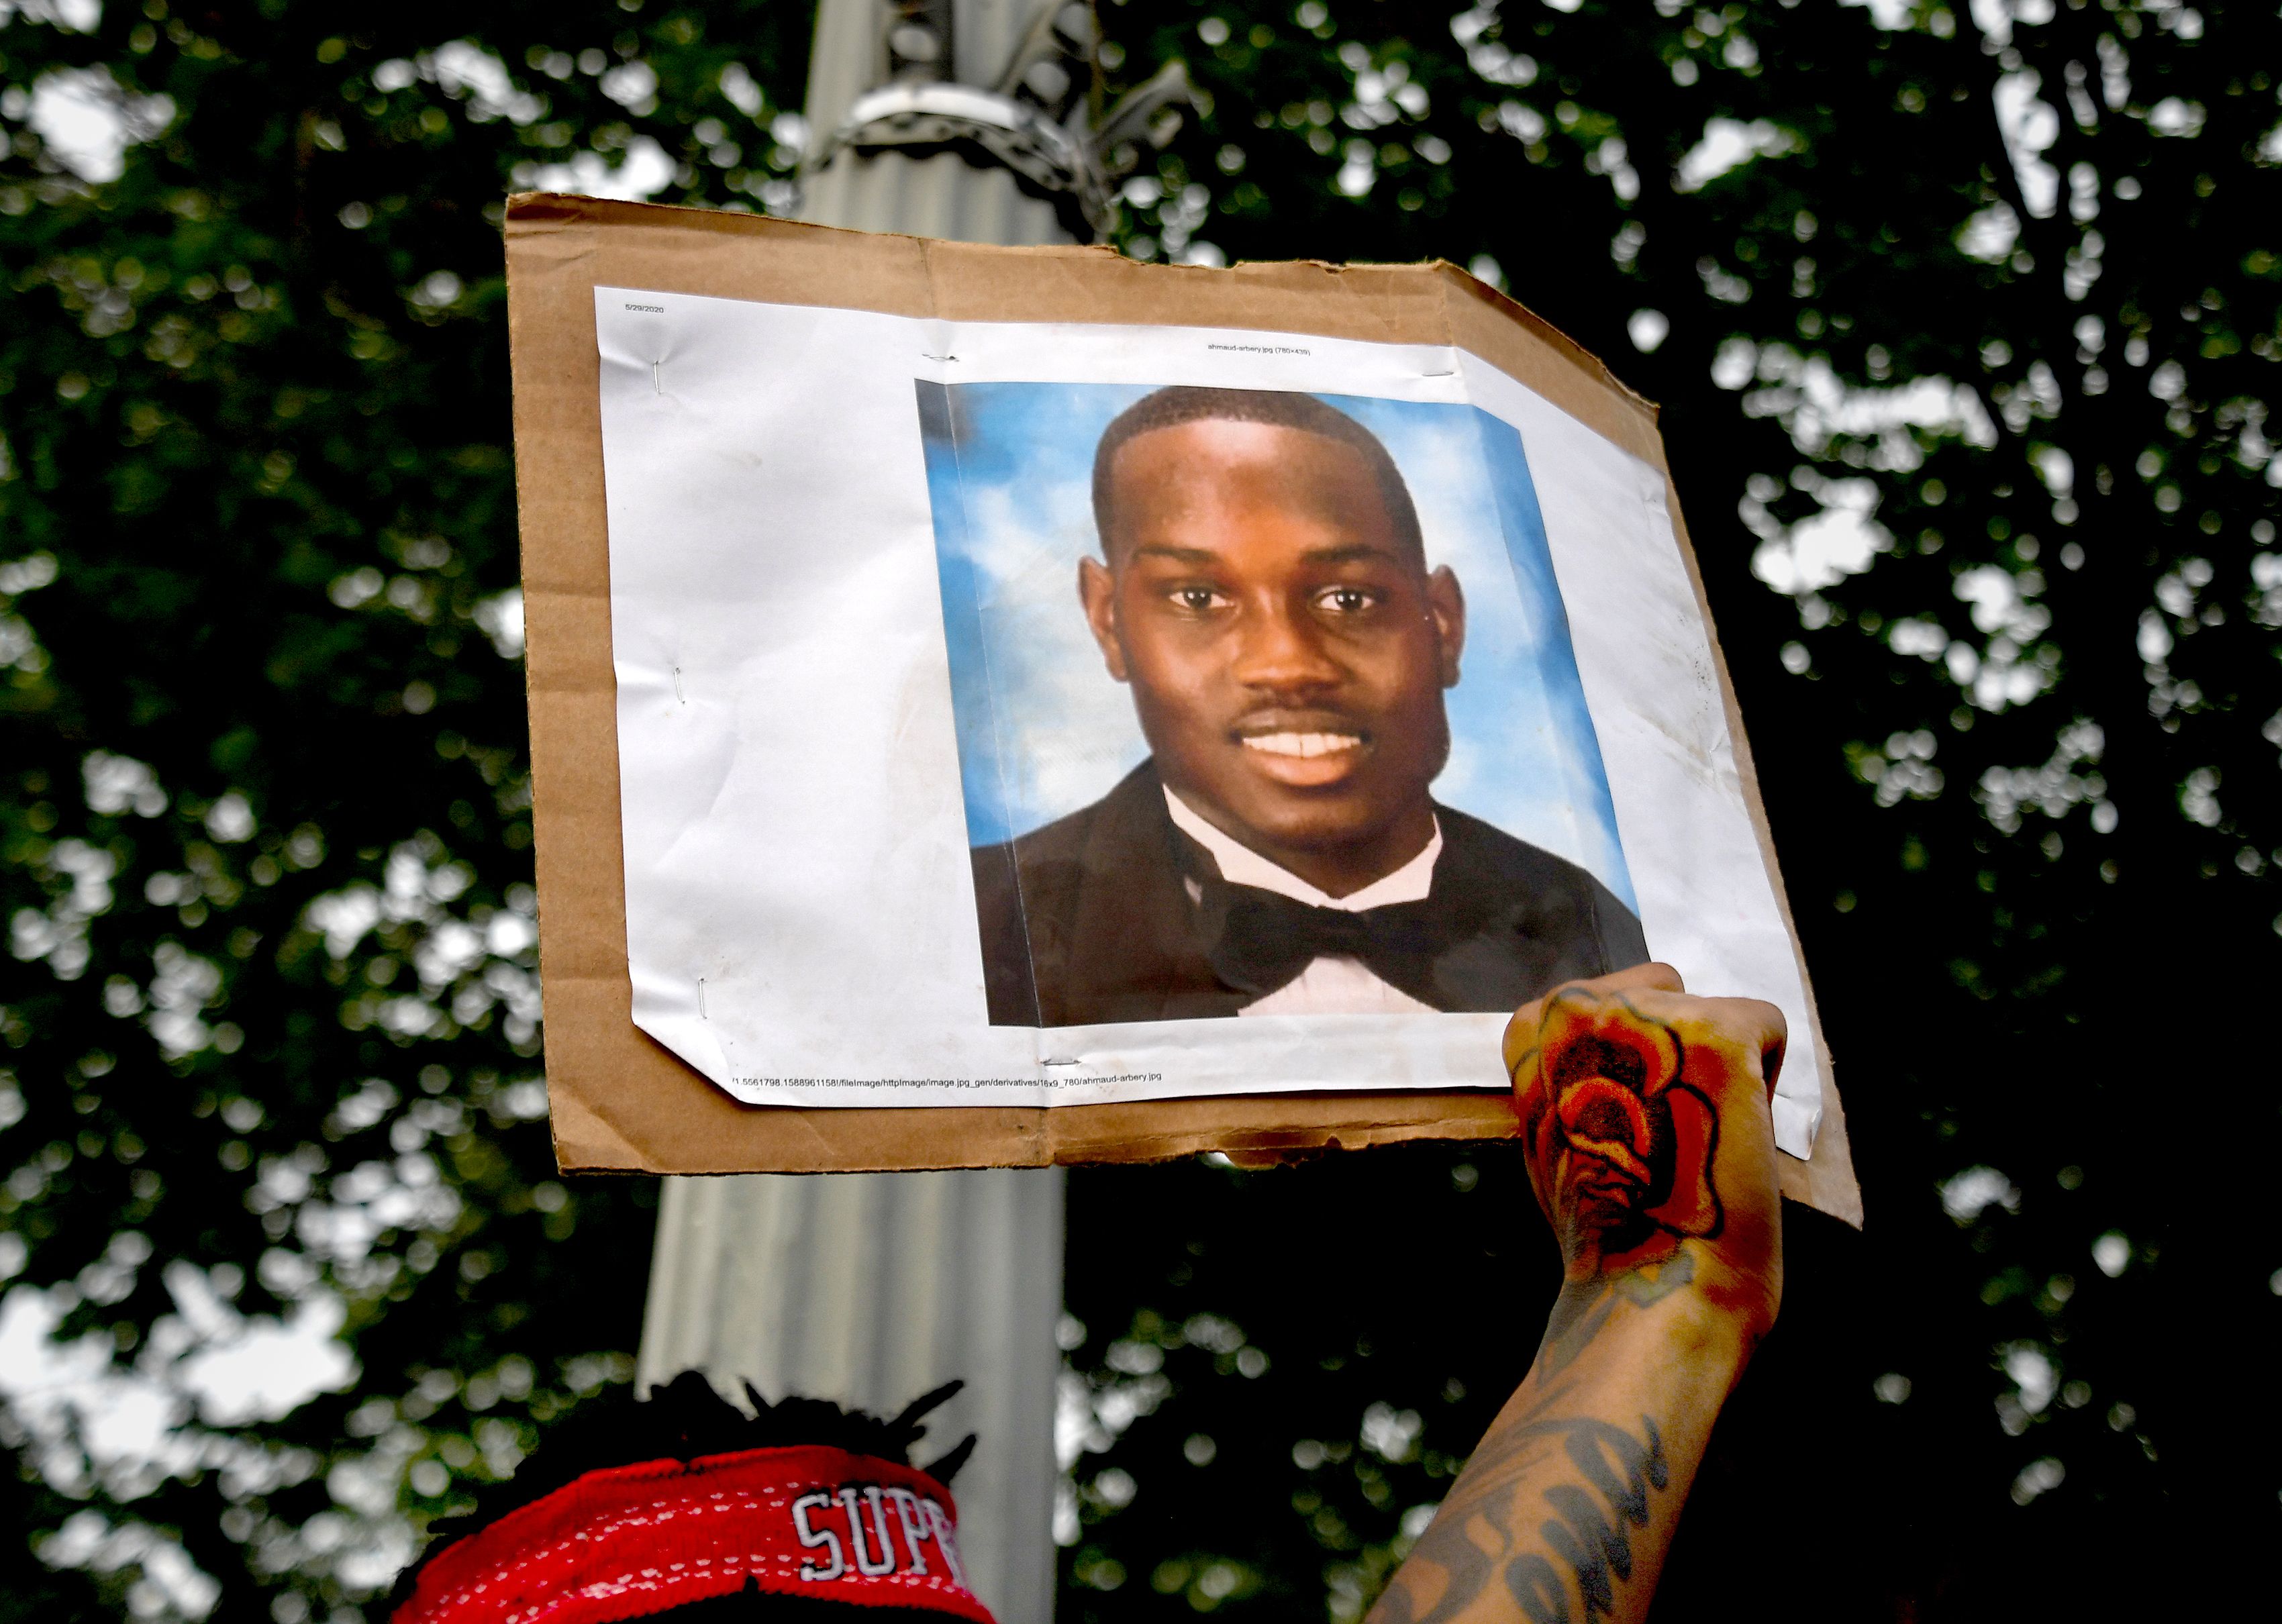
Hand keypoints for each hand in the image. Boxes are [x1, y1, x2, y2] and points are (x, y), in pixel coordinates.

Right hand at [1502, 962, 1786, 1343]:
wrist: (1650, 1288)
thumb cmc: (1607, 1230)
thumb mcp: (1552, 1131)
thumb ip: (1570, 1073)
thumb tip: (1615, 1044)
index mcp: (1528, 1029)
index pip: (1607, 1002)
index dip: (1635, 1065)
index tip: (1632, 1128)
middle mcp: (1576, 1004)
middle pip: (1662, 989)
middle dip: (1679, 1051)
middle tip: (1668, 1136)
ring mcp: (1644, 1015)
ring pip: (1716, 1011)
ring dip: (1723, 1068)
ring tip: (1699, 1139)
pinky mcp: (1716, 1032)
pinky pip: (1769, 1025)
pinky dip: (1768, 1077)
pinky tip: (1736, 1133)